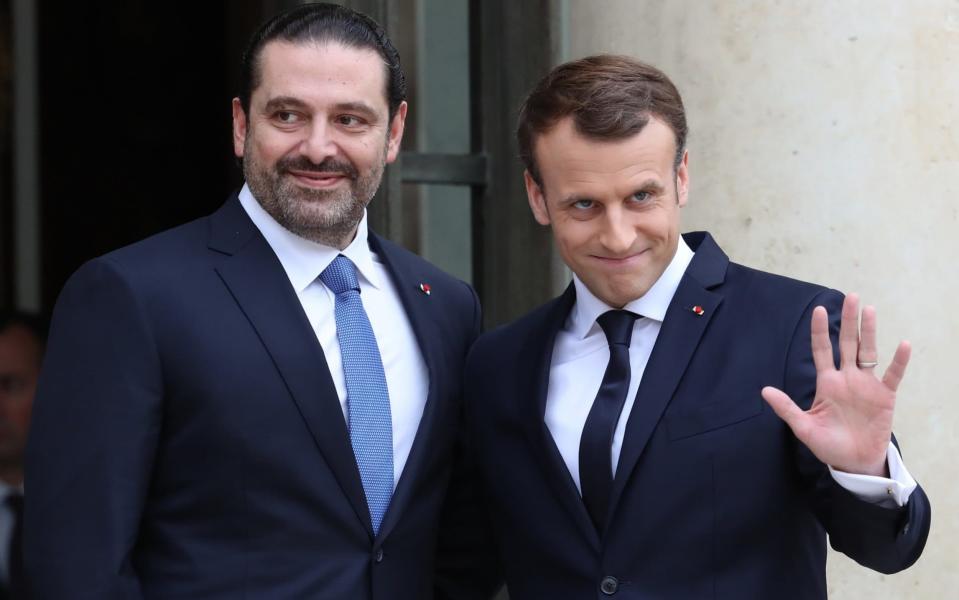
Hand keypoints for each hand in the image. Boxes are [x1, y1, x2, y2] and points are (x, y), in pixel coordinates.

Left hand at [761, 293, 910, 476]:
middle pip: (847, 343)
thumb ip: (786, 408)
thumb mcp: (804, 426)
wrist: (853, 463)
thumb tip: (764, 391)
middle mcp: (847, 378)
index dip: (820, 331)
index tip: (818, 310)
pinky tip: (902, 344)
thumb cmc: (828, 444)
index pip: (822, 350)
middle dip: (849, 321)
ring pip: (869, 352)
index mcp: (827, 382)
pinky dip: (898, 361)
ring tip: (869, 309)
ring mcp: (866, 385)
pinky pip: (892, 375)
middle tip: (851, 297)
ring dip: (869, 332)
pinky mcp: (885, 396)